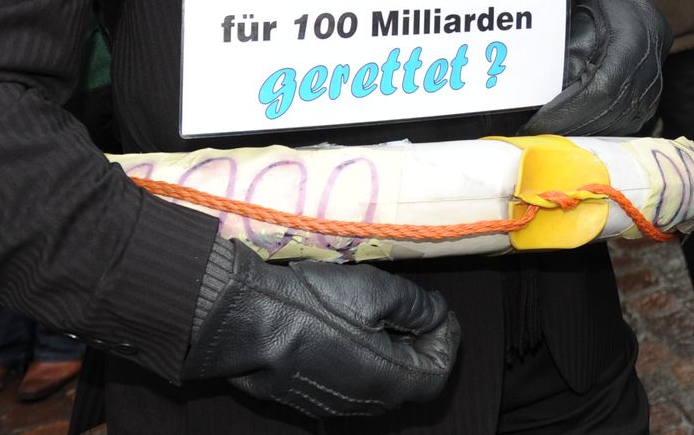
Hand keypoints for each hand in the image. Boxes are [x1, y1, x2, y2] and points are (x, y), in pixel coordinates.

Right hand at [182, 241, 458, 417]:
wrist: (246, 321)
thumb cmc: (312, 304)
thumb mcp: (375, 290)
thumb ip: (417, 305)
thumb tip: (438, 313)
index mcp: (387, 379)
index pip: (437, 373)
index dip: (447, 340)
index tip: (440, 312)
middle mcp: (365, 400)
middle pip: (412, 381)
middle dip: (423, 345)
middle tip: (418, 310)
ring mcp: (336, 403)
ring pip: (383, 385)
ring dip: (396, 354)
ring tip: (388, 317)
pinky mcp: (313, 398)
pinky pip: (355, 384)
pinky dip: (368, 361)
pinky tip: (356, 331)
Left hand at [524, 0, 670, 135]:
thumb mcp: (572, 19)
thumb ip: (564, 57)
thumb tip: (543, 99)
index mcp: (632, 35)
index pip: (601, 89)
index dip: (569, 112)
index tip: (539, 123)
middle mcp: (652, 54)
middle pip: (615, 108)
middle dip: (575, 126)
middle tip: (543, 134)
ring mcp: (659, 69)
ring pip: (628, 116)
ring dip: (591, 130)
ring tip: (560, 134)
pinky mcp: (657, 80)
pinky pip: (636, 114)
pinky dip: (608, 126)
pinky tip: (584, 129)